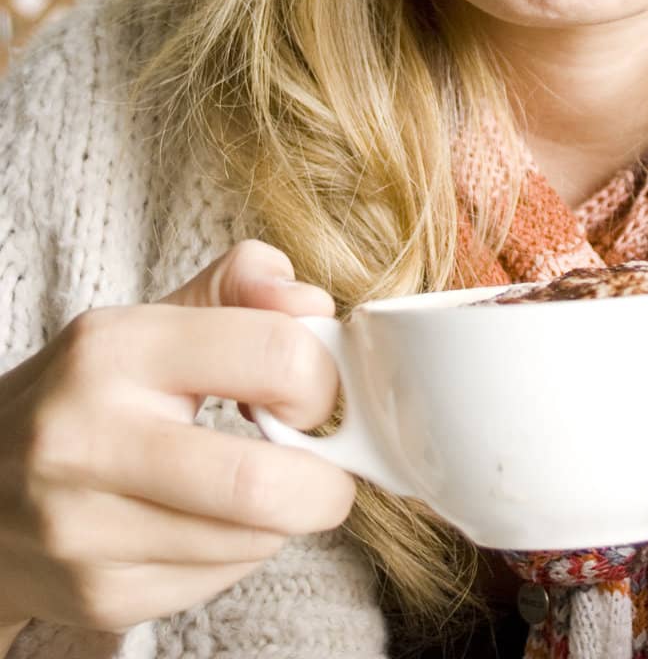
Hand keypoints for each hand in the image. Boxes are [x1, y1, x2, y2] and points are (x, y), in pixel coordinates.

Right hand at [0, 239, 354, 634]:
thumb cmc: (87, 395)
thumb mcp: (149, 320)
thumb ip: (239, 288)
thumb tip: (314, 303)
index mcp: (114, 350)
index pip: (272, 356)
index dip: (321, 381)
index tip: (313, 394)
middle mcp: (89, 440)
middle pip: (263, 483)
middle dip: (325, 483)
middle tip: (325, 469)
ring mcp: (86, 529)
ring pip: (250, 542)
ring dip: (281, 519)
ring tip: (259, 488)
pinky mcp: (96, 595)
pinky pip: (218, 583)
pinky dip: (238, 555)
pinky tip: (208, 524)